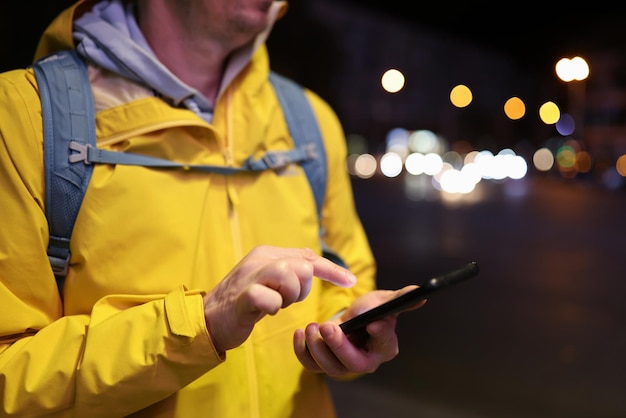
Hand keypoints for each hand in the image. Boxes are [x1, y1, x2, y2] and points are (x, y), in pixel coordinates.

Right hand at [202, 245, 355, 353]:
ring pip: (289, 274)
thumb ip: (289, 271)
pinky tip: (264, 311)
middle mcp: (259, 260)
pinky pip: (270, 298)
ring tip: (276, 304)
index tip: (350, 280)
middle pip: (302, 266)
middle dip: (302, 289)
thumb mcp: (269, 281)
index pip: (308, 256)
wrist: (208, 320)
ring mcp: (250, 276)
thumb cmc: (244, 303)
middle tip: (286, 300)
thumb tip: (314, 265)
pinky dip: (273, 308)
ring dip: (289, 296)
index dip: (332, 269)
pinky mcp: (242, 296)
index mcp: (267, 254)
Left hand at [292, 286, 424, 376]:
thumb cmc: (371, 311)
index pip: (385, 343)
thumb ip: (400, 298)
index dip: (380, 335)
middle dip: (339, 346)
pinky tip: (299, 333)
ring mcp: (344, 365)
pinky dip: (302, 352)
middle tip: (327, 327)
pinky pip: (312, 366)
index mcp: (386, 345)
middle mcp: (367, 360)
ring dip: (318, 349)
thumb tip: (420, 294)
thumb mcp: (384, 300)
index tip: (372, 323)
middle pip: (354, 363)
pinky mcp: (325, 364)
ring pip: (331, 368)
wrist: (352, 320)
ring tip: (311, 326)